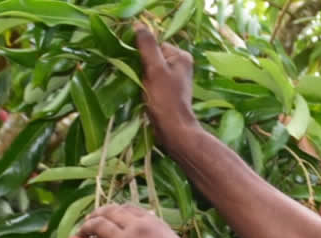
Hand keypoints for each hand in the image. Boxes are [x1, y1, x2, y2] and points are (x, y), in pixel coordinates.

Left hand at [70, 204, 196, 237]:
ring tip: (80, 232)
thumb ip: (162, 235)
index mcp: (154, 224)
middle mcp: (137, 228)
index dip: (117, 211)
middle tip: (91, 219)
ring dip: (86, 227)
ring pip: (98, 226)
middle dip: (98, 214)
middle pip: (111, 213)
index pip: (130, 209)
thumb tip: (154, 229)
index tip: (111, 215)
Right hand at [134, 23, 197, 151]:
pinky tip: (145, 94)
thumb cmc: (165, 100)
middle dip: (142, 65)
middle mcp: (181, 64)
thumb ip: (147, 46)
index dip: (143, 54)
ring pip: (149, 68)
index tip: (142, 68)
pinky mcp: (168, 90)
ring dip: (141, 76)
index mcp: (181, 56)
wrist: (173, 130)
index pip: (154, 44)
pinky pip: (151, 80)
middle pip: (152, 56)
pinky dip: (144, 84)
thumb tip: (139, 25)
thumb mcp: (155, 69)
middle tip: (143, 80)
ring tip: (145, 88)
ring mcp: (175, 78)